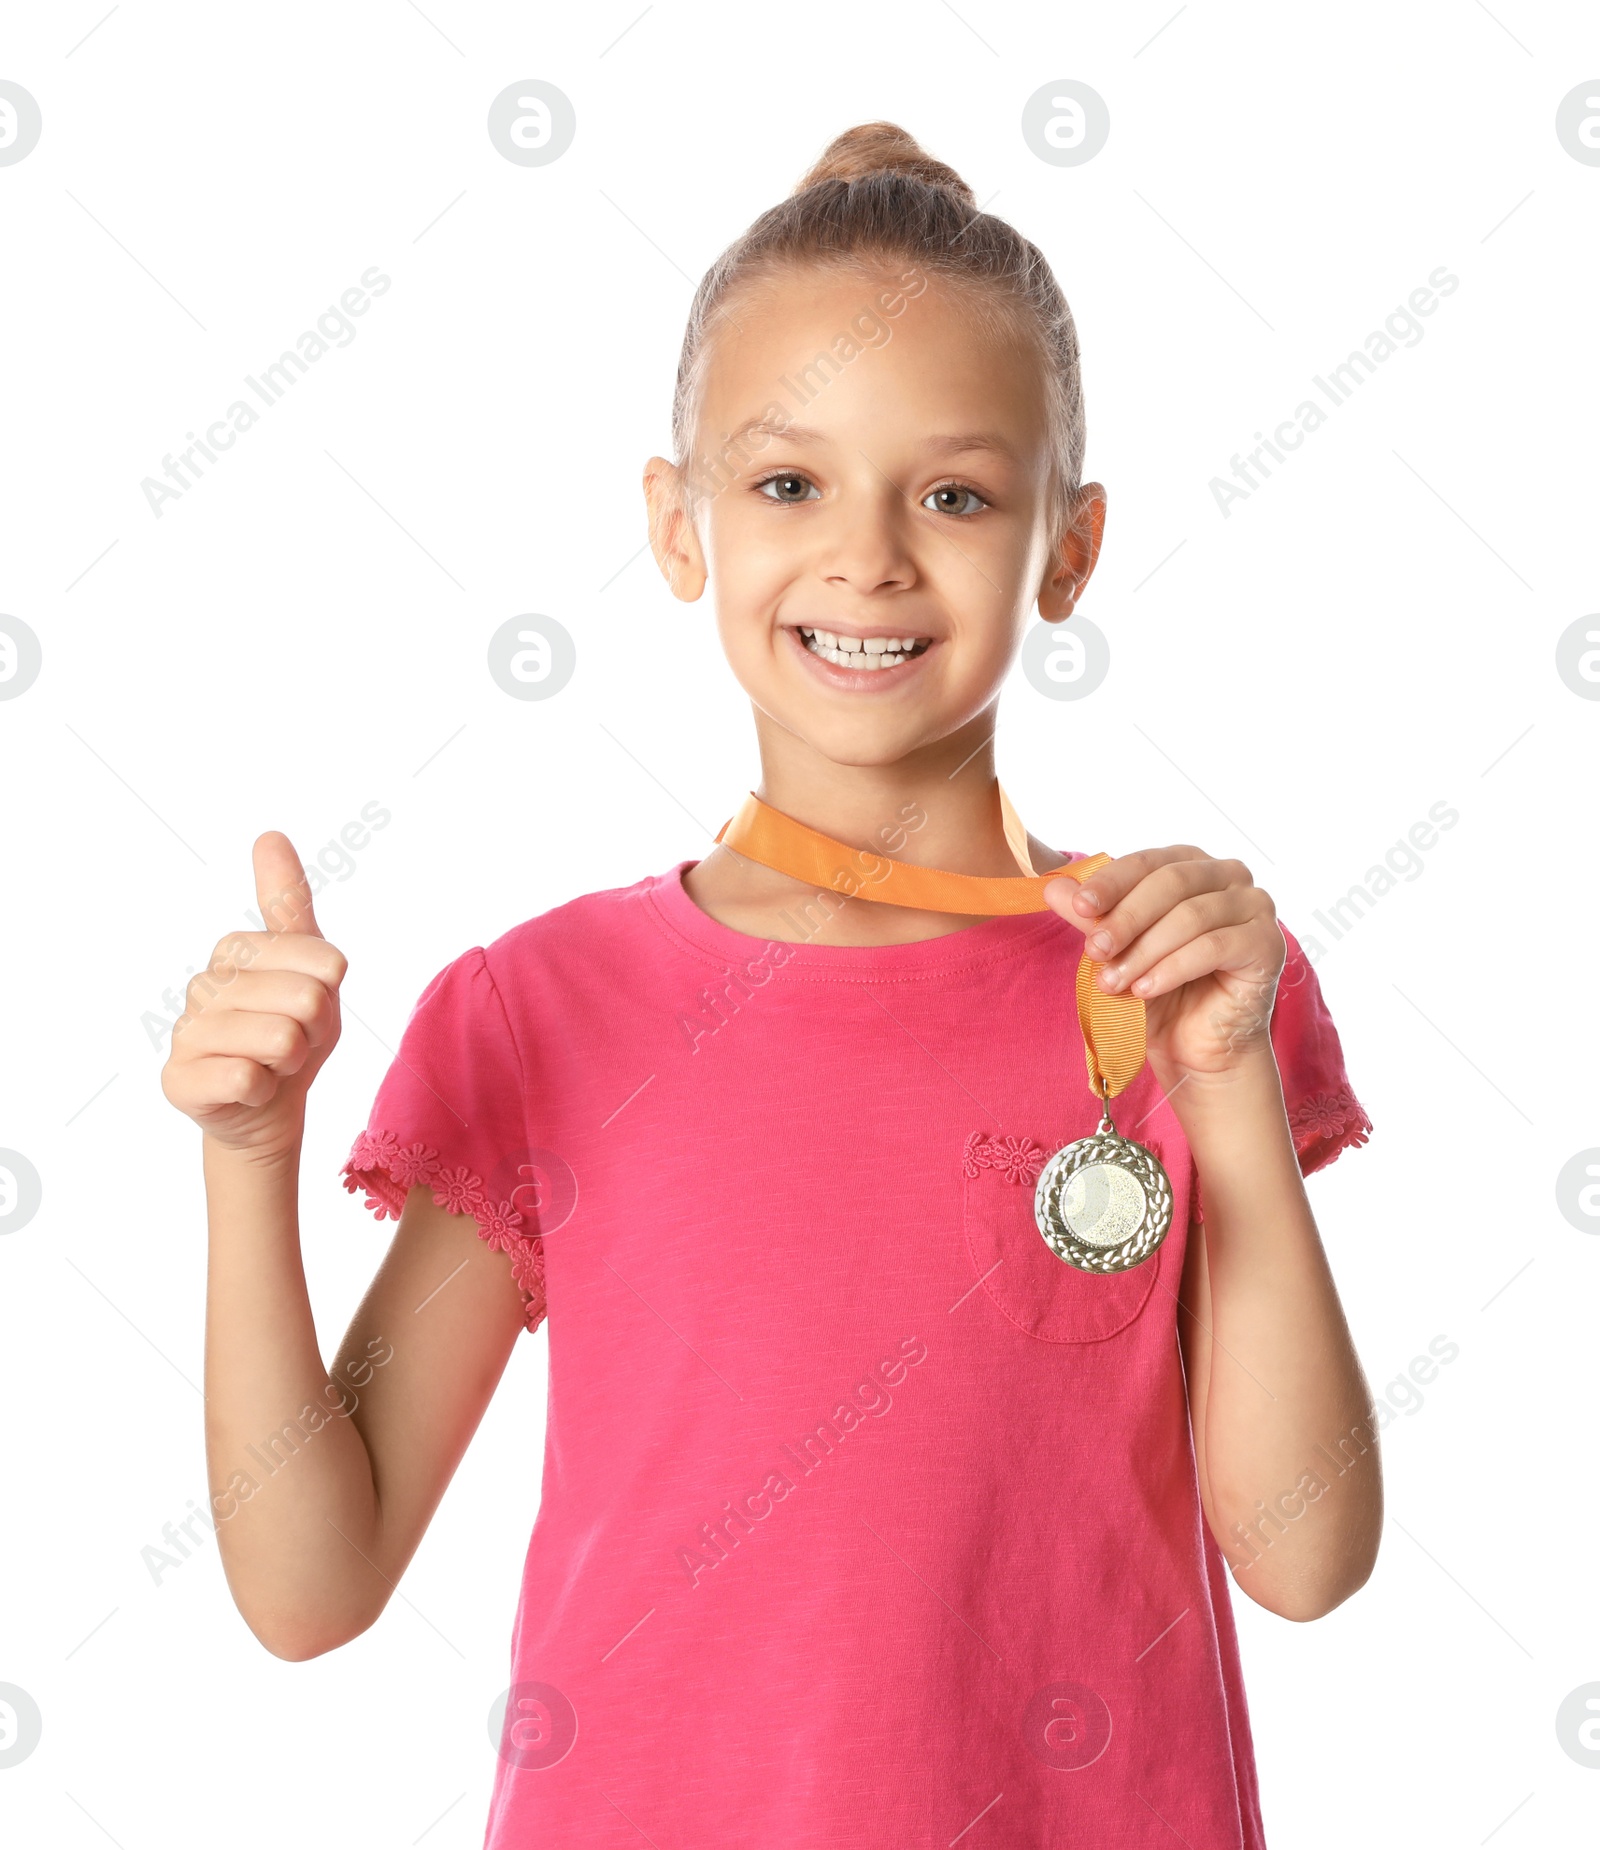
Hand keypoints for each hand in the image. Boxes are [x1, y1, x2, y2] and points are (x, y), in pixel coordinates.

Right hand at [161, 832, 347, 1160]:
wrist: (269, 1107)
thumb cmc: (293, 1031)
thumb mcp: (311, 964)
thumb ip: (289, 901)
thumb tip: (269, 835)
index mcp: (237, 949)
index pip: (325, 960)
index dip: (331, 994)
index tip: (309, 1005)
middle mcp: (204, 983)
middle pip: (308, 999)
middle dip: (314, 1031)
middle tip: (291, 1042)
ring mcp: (186, 1031)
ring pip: (280, 1039)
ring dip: (291, 1062)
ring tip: (271, 1063)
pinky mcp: (178, 1078)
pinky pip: (248, 1078)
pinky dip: (265, 1089)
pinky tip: (249, 1088)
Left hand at [1042, 846, 1284, 1083]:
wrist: (1196, 1047)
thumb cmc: (1159, 990)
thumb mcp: (1117, 950)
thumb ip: (1091, 917)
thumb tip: (1052, 887)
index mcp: (1191, 864)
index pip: (1148, 861)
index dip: (1111, 882)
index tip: (1077, 906)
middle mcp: (1229, 876)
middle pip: (1171, 882)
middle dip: (1126, 917)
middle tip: (1094, 950)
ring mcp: (1255, 906)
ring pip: (1191, 916)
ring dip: (1145, 950)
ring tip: (1113, 982)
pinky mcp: (1268, 943)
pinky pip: (1214, 946)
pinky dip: (1173, 968)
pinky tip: (1146, 989)